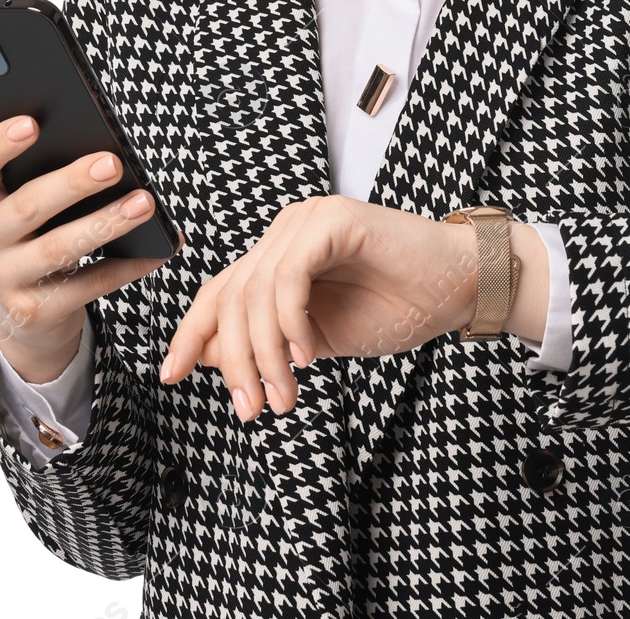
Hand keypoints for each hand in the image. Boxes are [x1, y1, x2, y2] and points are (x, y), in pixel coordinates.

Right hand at [0, 113, 166, 382]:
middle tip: (113, 164)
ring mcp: (4, 278)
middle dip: (72, 183)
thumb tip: (104, 152)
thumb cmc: (36, 233)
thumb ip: (46, 174)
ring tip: (144, 204)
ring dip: (106, 223)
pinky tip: (156, 251)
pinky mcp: (34, 310)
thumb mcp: (27, 201)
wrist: (27, 308)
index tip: (32, 123)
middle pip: (27, 206)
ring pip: (58, 248)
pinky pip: (88, 284)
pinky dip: (127, 266)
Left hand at [159, 194, 476, 422]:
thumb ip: (265, 345)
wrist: (458, 289)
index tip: (170, 375)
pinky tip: (309, 356)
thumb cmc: (397, 307)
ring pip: (256, 292)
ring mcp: (307, 220)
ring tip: (286, 395)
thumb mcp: (316, 341)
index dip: (191, 333)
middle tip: (250, 409)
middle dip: (233, 361)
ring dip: (265, 354)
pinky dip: (291, 323)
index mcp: (278, 255)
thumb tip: (207, 358)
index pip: (219, 291)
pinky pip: (289, 276)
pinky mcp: (332, 220)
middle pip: (230, 296)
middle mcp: (285, 230)